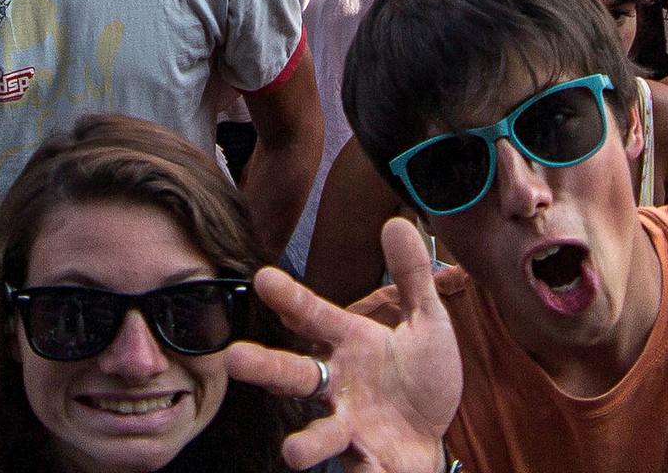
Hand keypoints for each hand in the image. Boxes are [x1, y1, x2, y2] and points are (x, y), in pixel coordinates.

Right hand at [222, 218, 460, 472]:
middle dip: (265, 367)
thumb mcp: (426, 322)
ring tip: (292, 453)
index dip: (290, 298)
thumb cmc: (419, 376)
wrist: (434, 436)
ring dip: (306, 444)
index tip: (265, 278)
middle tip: (233, 359)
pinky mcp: (368, 460)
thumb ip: (411, 276)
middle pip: (295, 374)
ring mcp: (349, 425)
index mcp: (350, 344)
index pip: (314, 316)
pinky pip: (360, 470)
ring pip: (320, 433)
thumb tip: (395, 221)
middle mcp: (338, 385)